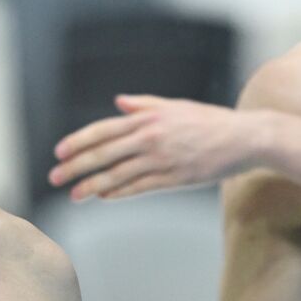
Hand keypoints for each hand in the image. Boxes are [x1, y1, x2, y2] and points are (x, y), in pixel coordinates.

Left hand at [49, 94, 258, 199]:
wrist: (245, 137)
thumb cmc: (211, 120)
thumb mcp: (176, 106)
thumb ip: (145, 104)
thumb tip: (118, 103)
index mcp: (149, 118)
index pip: (104, 130)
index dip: (79, 142)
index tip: (60, 152)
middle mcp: (151, 138)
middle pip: (104, 154)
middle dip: (76, 166)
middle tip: (55, 177)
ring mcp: (162, 160)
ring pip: (118, 175)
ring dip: (92, 185)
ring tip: (73, 194)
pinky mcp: (174, 179)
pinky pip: (140, 188)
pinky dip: (119, 193)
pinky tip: (103, 197)